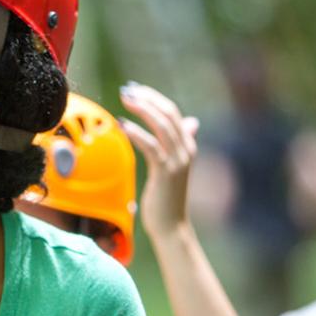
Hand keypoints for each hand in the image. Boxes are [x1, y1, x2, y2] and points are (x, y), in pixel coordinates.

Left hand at [119, 82, 199, 236]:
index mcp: (188, 146)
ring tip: (125, 100)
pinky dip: (137, 133)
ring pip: (162, 125)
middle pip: (169, 114)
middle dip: (147, 98)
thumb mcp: (175, 167)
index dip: (154, 98)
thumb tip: (192, 122)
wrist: (171, 226)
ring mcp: (178, 161)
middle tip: (127, 91)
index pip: (173, 112)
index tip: (134, 89)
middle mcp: (186, 150)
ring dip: (143, 109)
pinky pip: (151, 146)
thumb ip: (181, 143)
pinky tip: (123, 125)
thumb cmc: (168, 197)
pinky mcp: (166, 172)